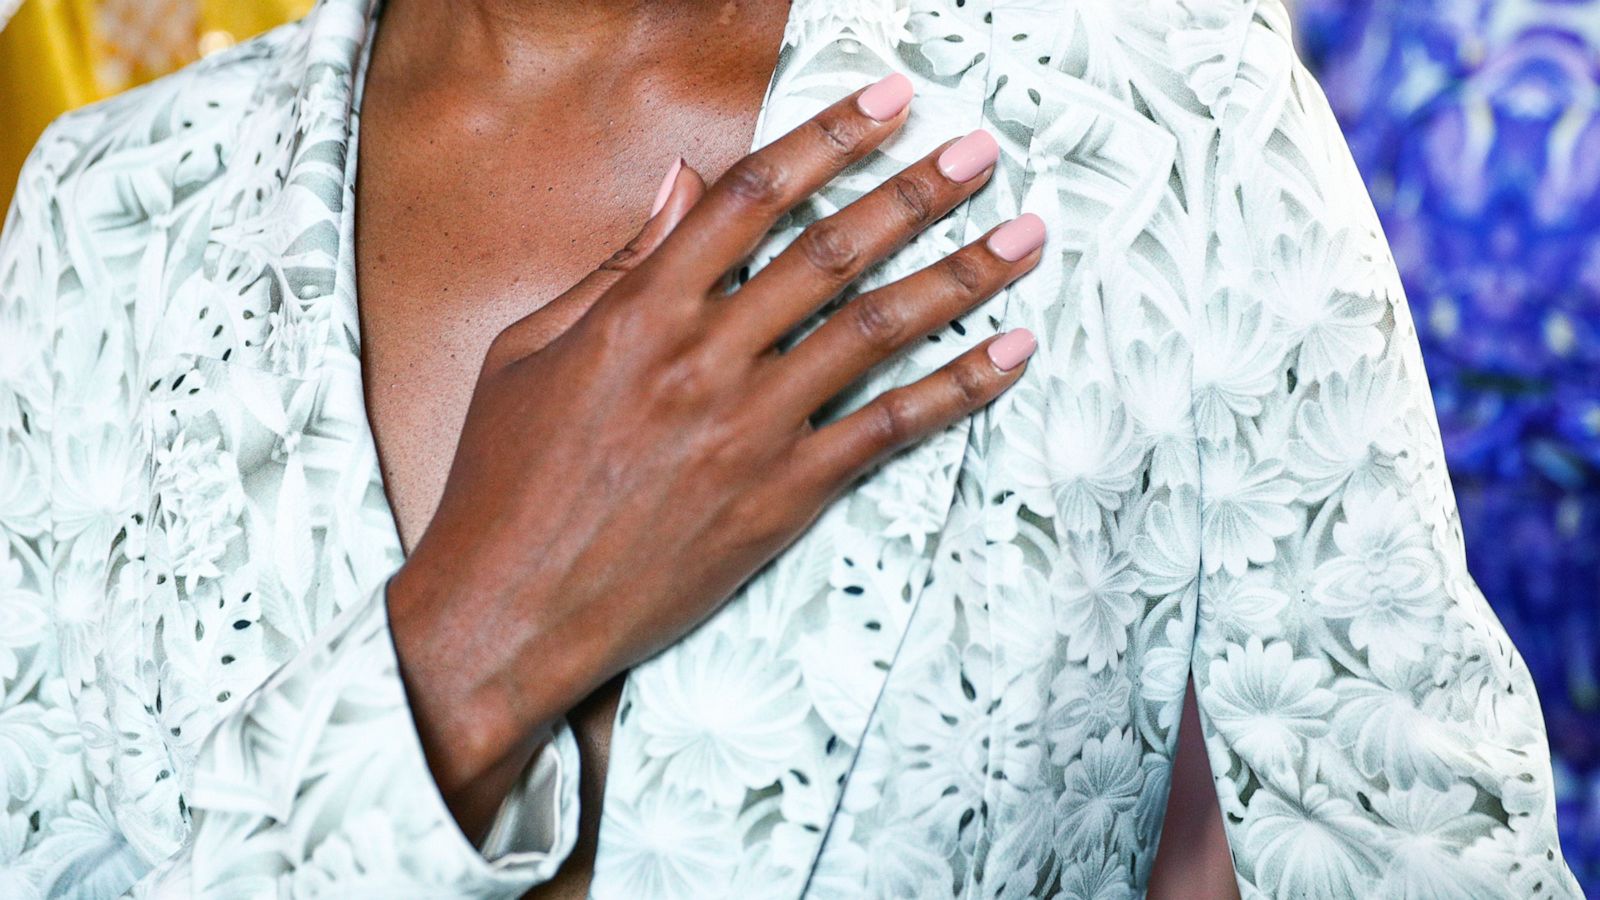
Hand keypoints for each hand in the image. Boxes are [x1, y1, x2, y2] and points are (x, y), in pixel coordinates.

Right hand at [385, 73, 1045, 837]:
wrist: (508, 608)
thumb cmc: (504, 481)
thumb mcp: (527, 352)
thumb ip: (616, 268)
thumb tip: (679, 187)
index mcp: (639, 311)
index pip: (752, 196)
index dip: (829, 136)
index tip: (890, 100)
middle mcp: (704, 357)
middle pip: (833, 249)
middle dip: (918, 191)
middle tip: (983, 152)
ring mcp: (749, 429)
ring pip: (877, 330)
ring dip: (961, 276)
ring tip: (1026, 237)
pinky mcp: (781, 496)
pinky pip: (889, 431)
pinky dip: (958, 389)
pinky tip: (1011, 355)